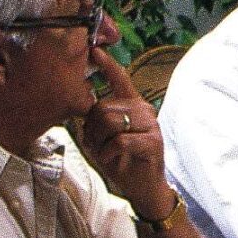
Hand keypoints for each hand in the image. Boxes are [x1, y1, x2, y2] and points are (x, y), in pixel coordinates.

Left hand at [78, 50, 176, 219]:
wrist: (144, 188)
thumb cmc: (123, 161)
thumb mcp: (105, 137)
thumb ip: (98, 119)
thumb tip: (85, 109)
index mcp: (132, 105)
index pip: (120, 79)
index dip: (107, 64)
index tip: (94, 50)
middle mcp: (143, 109)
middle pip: (102, 107)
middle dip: (93, 130)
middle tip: (101, 146)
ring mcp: (151, 124)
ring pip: (109, 122)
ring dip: (101, 143)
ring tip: (110, 153)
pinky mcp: (153, 141)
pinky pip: (119, 140)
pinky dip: (109, 154)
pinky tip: (115, 160)